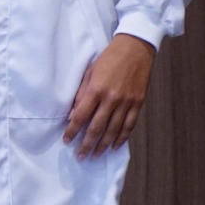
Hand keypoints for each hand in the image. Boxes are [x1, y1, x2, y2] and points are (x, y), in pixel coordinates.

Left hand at [63, 34, 154, 158]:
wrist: (135, 48)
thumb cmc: (109, 58)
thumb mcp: (90, 72)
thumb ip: (81, 94)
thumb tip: (72, 115)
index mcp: (96, 89)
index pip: (81, 116)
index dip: (73, 130)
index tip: (67, 140)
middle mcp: (111, 98)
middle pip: (97, 127)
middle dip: (87, 144)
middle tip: (80, 156)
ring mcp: (126, 102)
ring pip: (113, 130)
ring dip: (103, 145)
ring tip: (95, 155)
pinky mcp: (137, 103)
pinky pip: (129, 125)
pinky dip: (121, 138)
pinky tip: (114, 146)